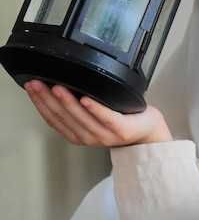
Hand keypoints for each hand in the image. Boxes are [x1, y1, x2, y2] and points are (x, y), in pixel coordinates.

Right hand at [25, 80, 171, 146]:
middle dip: (48, 99)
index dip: (40, 103)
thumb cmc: (121, 119)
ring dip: (68, 101)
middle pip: (64, 117)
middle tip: (39, 83)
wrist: (147, 130)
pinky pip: (106, 118)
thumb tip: (58, 86)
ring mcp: (105, 135)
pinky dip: (95, 108)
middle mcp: (89, 137)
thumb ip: (78, 108)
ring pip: (81, 118)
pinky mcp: (121, 130)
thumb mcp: (94, 115)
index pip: (53, 119)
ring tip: (58, 87)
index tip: (31, 86)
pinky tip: (87, 99)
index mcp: (78, 134)